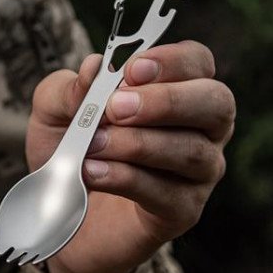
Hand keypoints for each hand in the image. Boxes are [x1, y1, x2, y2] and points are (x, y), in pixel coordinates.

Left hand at [26, 41, 235, 272]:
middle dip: (166, 101)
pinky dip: (126, 178)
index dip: (172, 61)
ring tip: (93, 144)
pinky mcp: (184, 210)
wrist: (60, 208)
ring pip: (191, 151)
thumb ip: (72, 88)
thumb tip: (94, 67)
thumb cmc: (70, 147)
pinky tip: (93, 173)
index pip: (198, 62)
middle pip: (216, 103)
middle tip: (116, 107)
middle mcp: (202, 128)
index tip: (131, 70)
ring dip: (137, 144)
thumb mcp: (56, 110)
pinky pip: (168, 192)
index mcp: (179, 89)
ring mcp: (199, 172)